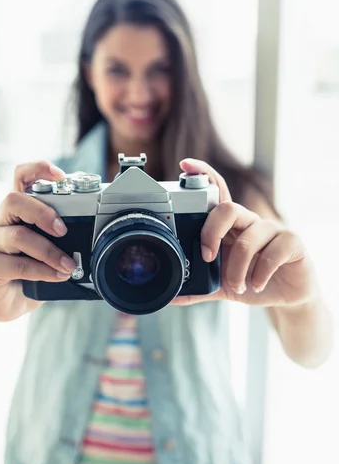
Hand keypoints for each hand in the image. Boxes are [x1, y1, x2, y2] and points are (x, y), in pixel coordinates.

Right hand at [0, 162, 74, 322]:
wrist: (5, 302)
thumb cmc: (30, 270)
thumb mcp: (50, 248)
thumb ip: (64, 238)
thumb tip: (95, 239)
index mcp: (19, 210)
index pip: (21, 177)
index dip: (38, 170)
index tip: (60, 176)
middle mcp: (2, 221)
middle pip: (13, 200)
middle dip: (42, 212)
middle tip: (63, 230)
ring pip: (17, 236)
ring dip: (49, 251)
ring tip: (69, 265)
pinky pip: (17, 264)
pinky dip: (42, 270)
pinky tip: (57, 276)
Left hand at [171, 158, 317, 307]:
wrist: (284, 298)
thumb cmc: (251, 281)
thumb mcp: (220, 287)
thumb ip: (198, 288)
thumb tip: (170, 297)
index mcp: (230, 226)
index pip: (218, 192)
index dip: (204, 174)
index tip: (185, 165)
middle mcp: (249, 221)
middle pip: (228, 209)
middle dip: (211, 233)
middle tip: (207, 257)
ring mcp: (272, 229)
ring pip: (248, 239)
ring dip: (237, 269)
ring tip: (237, 286)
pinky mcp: (292, 242)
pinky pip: (272, 252)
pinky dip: (260, 274)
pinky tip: (257, 285)